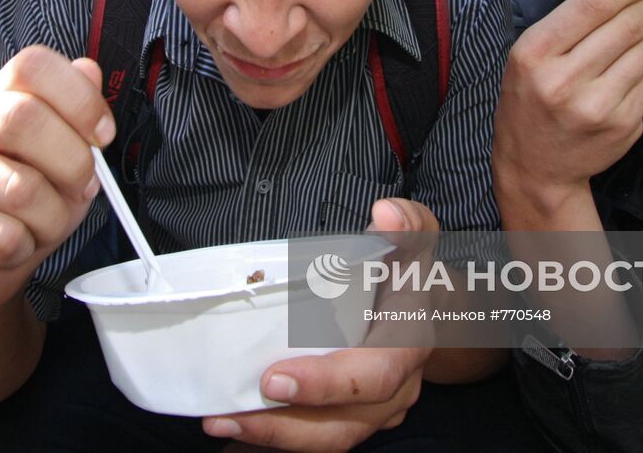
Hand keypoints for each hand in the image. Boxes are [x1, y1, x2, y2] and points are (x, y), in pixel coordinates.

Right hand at [0, 46, 113, 317]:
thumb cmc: (23, 210)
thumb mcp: (63, 163)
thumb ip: (76, 119)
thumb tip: (88, 71)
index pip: (32, 65)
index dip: (79, 97)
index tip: (102, 134)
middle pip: (23, 119)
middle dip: (72, 163)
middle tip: (81, 187)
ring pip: (18, 188)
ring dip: (51, 218)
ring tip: (43, 224)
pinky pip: (1, 237)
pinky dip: (24, 248)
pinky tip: (12, 246)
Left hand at [201, 200, 446, 449]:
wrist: (423, 309)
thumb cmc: (407, 272)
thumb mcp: (414, 240)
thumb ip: (407, 223)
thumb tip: (385, 212)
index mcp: (409, 345)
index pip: (375, 375)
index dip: (326, 384)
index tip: (273, 378)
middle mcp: (396, 389)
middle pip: (344, 424)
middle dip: (282, 427)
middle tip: (225, 415)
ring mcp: (374, 411)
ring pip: (326, 439)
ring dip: (270, 438)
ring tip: (219, 422)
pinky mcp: (349, 418)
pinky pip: (312, 438)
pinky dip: (271, 441)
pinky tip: (232, 434)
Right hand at [493, 0, 642, 219]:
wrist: (535, 166)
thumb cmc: (531, 98)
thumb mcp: (531, 53)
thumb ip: (571, 17)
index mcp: (534, 54)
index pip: (595, 2)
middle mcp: (564, 81)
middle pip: (629, 22)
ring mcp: (597, 108)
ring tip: (638, 30)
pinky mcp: (624, 126)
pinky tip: (631, 64)